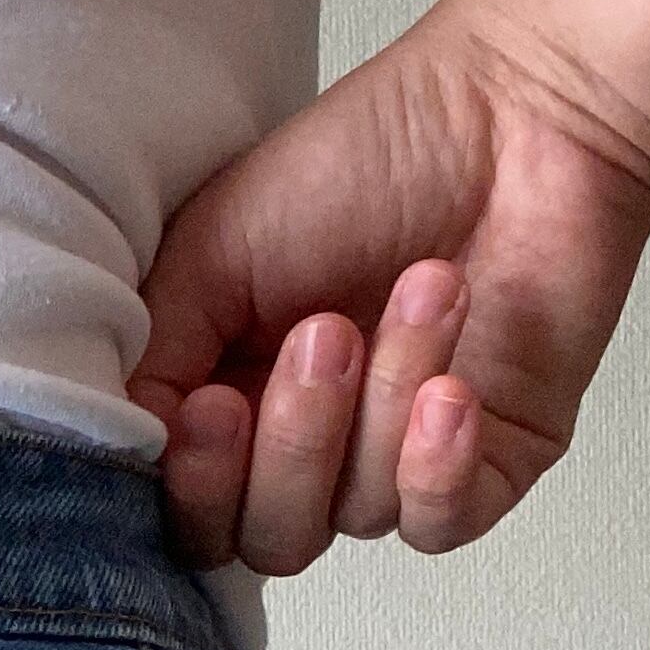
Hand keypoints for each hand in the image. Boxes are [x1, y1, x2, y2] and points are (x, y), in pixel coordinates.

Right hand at [131, 0, 649, 576]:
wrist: (518, 112)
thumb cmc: (364, 160)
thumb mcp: (206, 254)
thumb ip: (149, 366)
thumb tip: (132, 452)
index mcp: (226, 404)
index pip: (190, 512)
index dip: (197, 486)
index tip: (213, 407)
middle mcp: (306, 448)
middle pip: (268, 538)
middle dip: (292, 446)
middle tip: (324, 334)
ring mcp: (393, 462)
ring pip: (354, 515)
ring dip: (382, 400)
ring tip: (423, 289)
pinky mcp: (484, 463)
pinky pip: (439, 522)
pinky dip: (435, 467)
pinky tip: (451, 393)